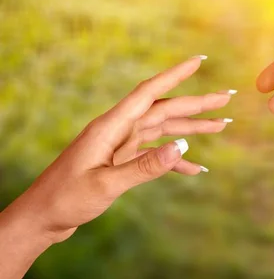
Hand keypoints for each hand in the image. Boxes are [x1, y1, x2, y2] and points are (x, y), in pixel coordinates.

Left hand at [0, 57, 234, 278]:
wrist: (42, 218)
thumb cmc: (66, 199)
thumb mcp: (106, 185)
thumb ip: (145, 166)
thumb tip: (183, 146)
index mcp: (111, 127)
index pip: (148, 93)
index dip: (175, 75)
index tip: (198, 60)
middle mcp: (118, 130)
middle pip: (164, 110)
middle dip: (196, 104)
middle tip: (226, 98)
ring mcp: (121, 145)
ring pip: (163, 130)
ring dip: (191, 128)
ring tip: (221, 125)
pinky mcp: (122, 160)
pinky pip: (156, 154)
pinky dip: (176, 161)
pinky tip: (197, 168)